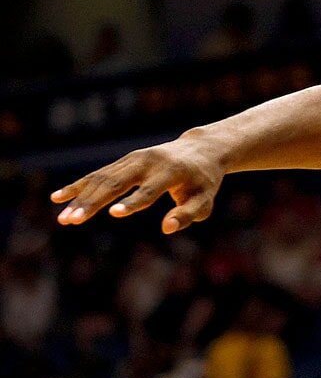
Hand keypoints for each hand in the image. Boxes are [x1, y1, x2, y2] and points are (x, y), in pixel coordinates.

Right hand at [51, 136, 224, 233]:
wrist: (200, 149)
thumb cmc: (203, 182)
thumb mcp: (204, 199)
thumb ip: (188, 214)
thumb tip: (167, 228)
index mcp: (172, 172)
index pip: (150, 190)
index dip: (133, 202)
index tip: (113, 213)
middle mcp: (150, 162)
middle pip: (117, 183)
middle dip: (94, 202)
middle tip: (72, 221)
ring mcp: (135, 159)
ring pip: (103, 178)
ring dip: (81, 198)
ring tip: (64, 219)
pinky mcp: (126, 160)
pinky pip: (99, 174)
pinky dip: (79, 186)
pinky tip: (58, 198)